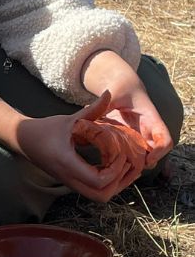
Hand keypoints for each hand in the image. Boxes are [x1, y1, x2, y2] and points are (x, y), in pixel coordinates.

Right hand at [16, 93, 138, 201]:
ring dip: (115, 185)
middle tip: (127, 164)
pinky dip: (108, 183)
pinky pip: (94, 191)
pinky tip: (114, 167)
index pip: (98, 180)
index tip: (119, 154)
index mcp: (68, 163)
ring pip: (99, 196)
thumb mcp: (70, 119)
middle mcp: (70, 177)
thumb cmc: (45, 129)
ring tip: (124, 167)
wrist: (24, 140)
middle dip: (119, 183)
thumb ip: (93, 109)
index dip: (115, 171)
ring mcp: (71, 182)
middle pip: (102, 196)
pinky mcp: (73, 182)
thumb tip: (109, 93)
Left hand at [81, 50, 171, 168]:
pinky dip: (126, 160)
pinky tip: (112, 164)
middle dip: (146, 163)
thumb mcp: (114, 93)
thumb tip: (92, 110)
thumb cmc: (121, 88)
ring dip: (135, 164)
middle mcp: (149, 130)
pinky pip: (133, 153)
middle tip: (129, 169)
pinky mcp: (131, 139)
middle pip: (156, 153)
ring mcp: (140, 136)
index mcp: (151, 119)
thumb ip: (105, 103)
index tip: (148, 160)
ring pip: (145, 156)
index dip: (160, 152)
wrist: (121, 86)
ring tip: (120, 170)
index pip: (165, 139)